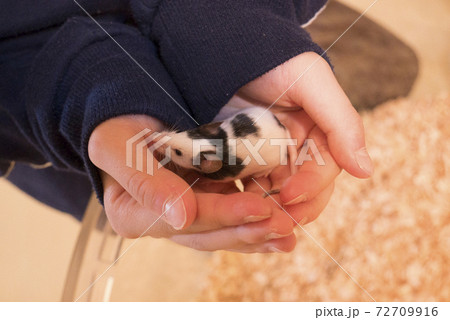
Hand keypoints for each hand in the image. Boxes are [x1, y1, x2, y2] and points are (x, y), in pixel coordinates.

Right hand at [88, 115, 296, 252]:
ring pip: (224, 230)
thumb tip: (182, 216)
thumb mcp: (116, 145)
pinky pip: (231, 214)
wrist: (124, 114)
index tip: (256, 207)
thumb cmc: (115, 125)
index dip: (221, 215)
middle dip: (246, 230)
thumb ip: (143, 180)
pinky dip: (256, 219)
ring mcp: (184, 212)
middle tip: (283, 225)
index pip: (183, 221)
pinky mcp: (203, 199)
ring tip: (290, 233)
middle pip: (208, 233)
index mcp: (134, 214)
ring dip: (257, 232)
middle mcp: (161, 220)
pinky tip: (283, 220)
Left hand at [233, 51, 373, 224]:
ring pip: (274, 193)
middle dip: (291, 207)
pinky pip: (245, 184)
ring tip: (252, 221)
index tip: (290, 196)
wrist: (234, 50)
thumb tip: (365, 171)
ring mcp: (268, 156)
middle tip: (274, 221)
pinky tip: (232, 208)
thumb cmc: (278, 62)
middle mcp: (296, 150)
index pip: (323, 170)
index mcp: (318, 135)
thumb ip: (341, 123)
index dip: (311, 186)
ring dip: (266, 209)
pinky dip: (242, 198)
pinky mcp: (242, 159)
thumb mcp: (313, 84)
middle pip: (301, 189)